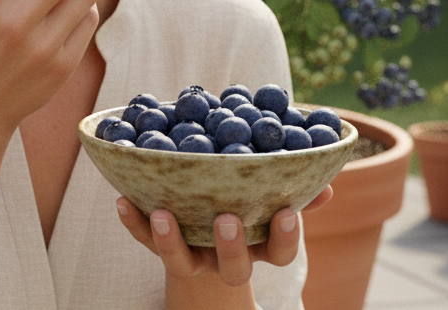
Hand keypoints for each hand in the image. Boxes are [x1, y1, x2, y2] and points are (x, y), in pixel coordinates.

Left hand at [116, 185, 332, 287]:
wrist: (200, 250)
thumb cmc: (243, 211)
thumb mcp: (269, 205)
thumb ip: (295, 192)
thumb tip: (326, 179)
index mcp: (257, 246)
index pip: (280, 252)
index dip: (285, 237)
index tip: (286, 213)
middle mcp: (224, 258)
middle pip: (234, 267)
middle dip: (231, 245)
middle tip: (226, 219)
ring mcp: (191, 255)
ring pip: (181, 259)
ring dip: (170, 238)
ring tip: (161, 213)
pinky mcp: (158, 246)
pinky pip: (142, 238)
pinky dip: (132, 220)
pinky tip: (121, 200)